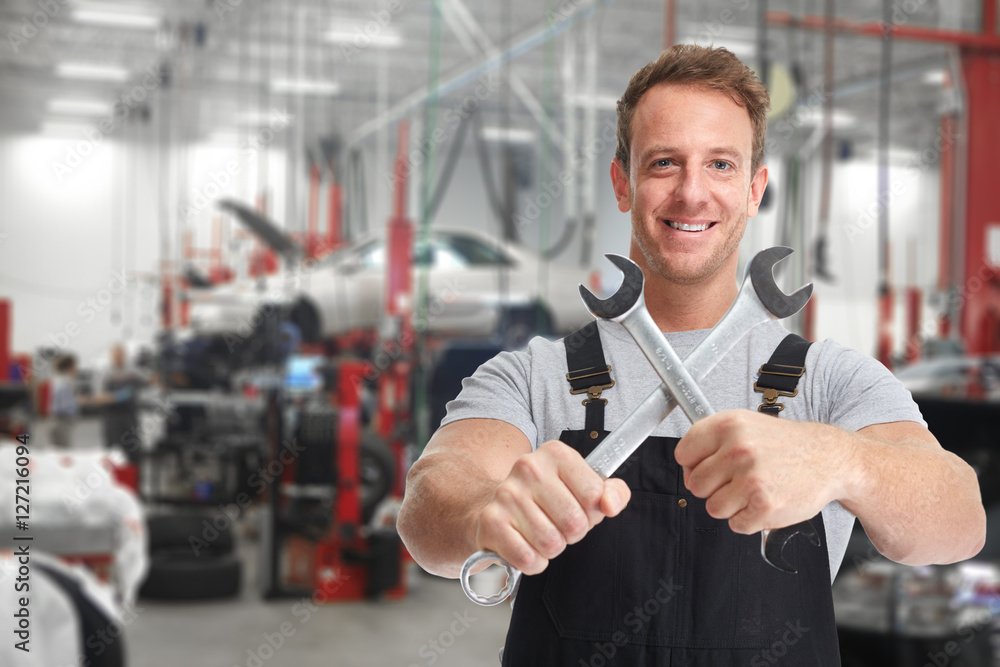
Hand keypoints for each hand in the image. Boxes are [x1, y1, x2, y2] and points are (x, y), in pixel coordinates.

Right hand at [475, 440, 630, 574]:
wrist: (495, 508)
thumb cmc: (546, 500)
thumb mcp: (583, 487)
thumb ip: (612, 493)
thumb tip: (611, 503)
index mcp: (556, 454)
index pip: (594, 495)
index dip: (591, 512)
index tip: (578, 508)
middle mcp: (529, 467)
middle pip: (574, 522)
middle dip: (572, 533)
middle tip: (558, 525)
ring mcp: (507, 494)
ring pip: (551, 543)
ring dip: (552, 549)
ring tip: (540, 534)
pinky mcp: (491, 522)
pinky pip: (528, 558)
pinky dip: (533, 562)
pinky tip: (526, 546)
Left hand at [674, 410, 843, 534]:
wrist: (828, 458)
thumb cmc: (784, 444)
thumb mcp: (745, 425)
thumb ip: (711, 440)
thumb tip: (685, 465)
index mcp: (728, 425)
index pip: (683, 454)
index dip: (692, 465)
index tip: (706, 467)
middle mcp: (738, 450)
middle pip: (695, 484)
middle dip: (712, 487)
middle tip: (736, 480)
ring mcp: (751, 480)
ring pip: (713, 507)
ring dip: (730, 505)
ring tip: (752, 490)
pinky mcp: (765, 506)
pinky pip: (736, 524)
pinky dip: (749, 519)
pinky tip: (764, 500)